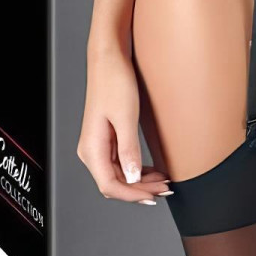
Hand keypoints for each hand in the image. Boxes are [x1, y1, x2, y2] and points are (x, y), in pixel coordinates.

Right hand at [77, 48, 172, 205]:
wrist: (109, 58)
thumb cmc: (114, 81)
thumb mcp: (125, 116)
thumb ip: (128, 150)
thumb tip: (132, 178)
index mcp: (91, 148)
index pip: (110, 185)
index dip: (133, 195)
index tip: (154, 196)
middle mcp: (91, 150)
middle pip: (114, 183)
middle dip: (140, 190)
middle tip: (165, 189)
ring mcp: (97, 144)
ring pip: (118, 174)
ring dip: (139, 181)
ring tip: (162, 182)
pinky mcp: (106, 137)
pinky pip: (119, 162)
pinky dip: (135, 170)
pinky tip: (151, 170)